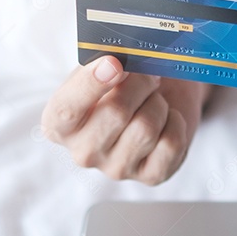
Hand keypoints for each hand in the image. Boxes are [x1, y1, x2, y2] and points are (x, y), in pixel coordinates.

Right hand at [41, 56, 209, 184]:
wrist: (159, 98)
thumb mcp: (104, 67)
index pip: (66, 110)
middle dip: (139, 85)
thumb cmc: (123, 82)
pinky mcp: (150, 176)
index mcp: (59, 125)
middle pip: (115, 114)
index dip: (91, 84)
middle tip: (148, 74)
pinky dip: (176, 122)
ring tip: (155, 98)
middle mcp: (83, 153)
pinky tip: (168, 118)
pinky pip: (171, 144)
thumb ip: (102, 63)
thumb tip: (119, 59)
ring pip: (145, 129)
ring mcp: (117, 169)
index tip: (115, 62)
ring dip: (157, 104)